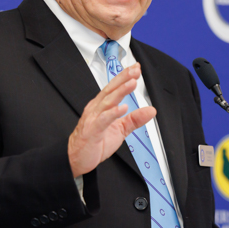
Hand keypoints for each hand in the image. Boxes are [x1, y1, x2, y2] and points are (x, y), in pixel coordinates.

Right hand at [68, 63, 156, 177]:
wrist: (77, 159)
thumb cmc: (95, 142)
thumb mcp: (120, 130)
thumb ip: (135, 119)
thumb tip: (151, 110)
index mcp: (102, 107)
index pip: (114, 88)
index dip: (125, 77)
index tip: (136, 68)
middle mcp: (96, 109)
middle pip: (110, 90)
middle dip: (123, 78)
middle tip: (135, 70)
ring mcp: (93, 119)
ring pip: (107, 101)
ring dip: (120, 91)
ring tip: (132, 83)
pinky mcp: (92, 131)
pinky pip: (103, 120)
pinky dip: (112, 113)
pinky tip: (122, 108)